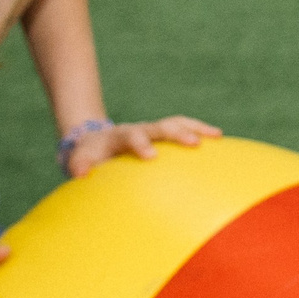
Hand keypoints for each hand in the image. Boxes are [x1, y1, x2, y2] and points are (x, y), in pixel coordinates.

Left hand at [62, 114, 220, 178]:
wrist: (97, 140)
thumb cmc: (89, 155)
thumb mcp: (79, 159)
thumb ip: (78, 165)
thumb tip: (78, 174)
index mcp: (121, 135)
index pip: (132, 135)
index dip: (141, 144)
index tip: (151, 156)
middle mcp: (141, 128)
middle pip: (161, 126)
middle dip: (178, 133)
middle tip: (195, 144)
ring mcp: (155, 131)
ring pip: (178, 123)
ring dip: (196, 128)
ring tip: (217, 135)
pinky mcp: (164, 136)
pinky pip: (184, 129)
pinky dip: (201, 132)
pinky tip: (220, 142)